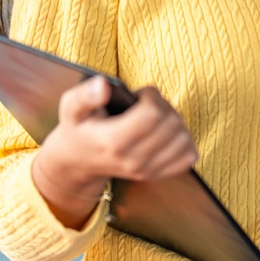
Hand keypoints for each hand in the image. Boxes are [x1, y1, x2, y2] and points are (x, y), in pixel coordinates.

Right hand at [32, 76, 198, 228]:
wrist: (79, 162)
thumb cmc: (79, 129)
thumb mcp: (71, 108)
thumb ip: (84, 95)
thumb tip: (104, 85)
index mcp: (112, 142)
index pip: (152, 114)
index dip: (151, 96)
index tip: (140, 95)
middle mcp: (132, 160)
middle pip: (171, 124)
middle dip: (164, 106)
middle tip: (149, 105)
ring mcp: (147, 171)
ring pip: (183, 138)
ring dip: (176, 122)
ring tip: (157, 119)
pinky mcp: (158, 174)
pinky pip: (189, 156)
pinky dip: (184, 141)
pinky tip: (167, 134)